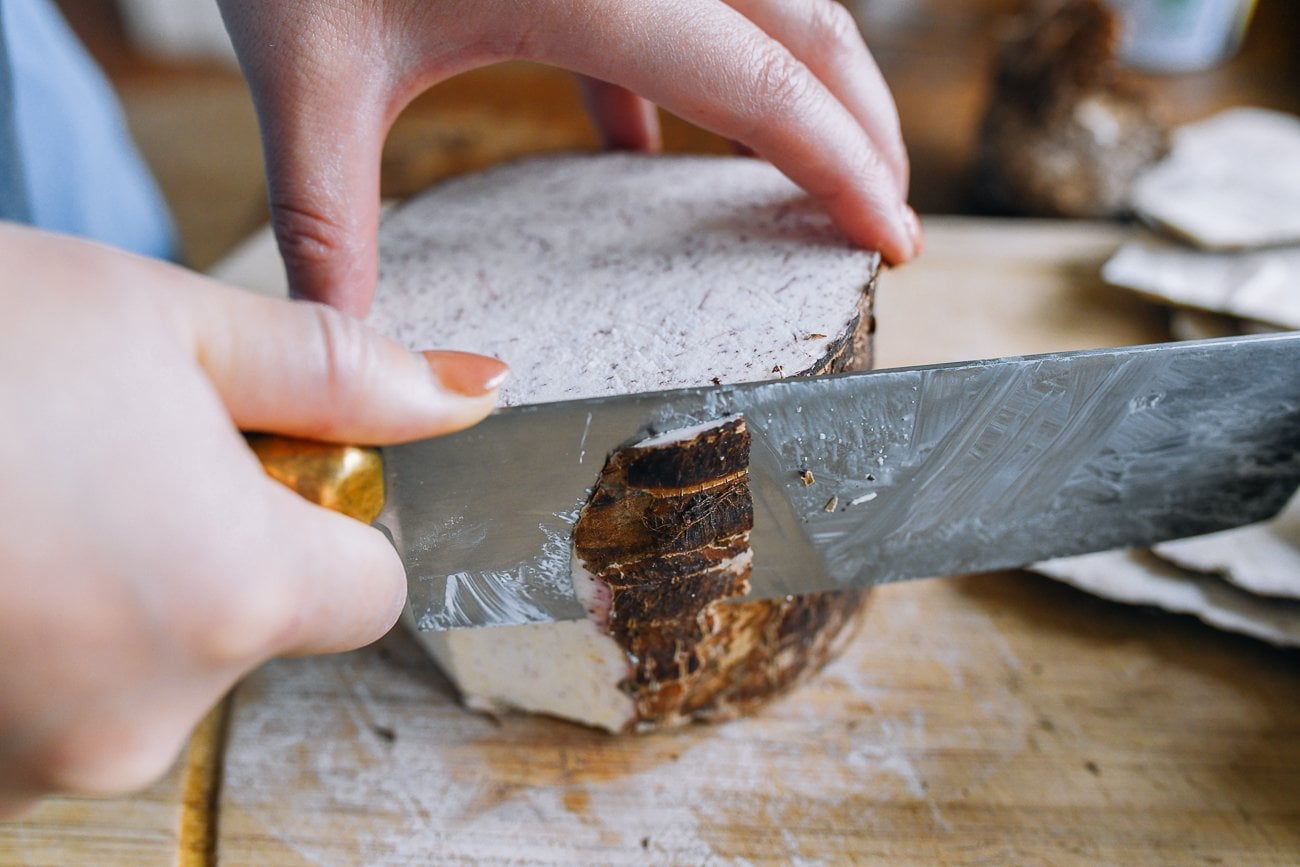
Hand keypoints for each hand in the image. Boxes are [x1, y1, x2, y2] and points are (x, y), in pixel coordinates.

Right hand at [0, 224, 505, 816]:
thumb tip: (477, 391)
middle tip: (99, 457)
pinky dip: (29, 645)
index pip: (372, 585)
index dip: (325, 514)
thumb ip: (340, 371)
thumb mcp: (166, 322)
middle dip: (208, 550)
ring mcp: (41, 766)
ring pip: (144, 671)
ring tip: (16, 498)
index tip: (252, 458)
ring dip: (108, 597)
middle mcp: (151, 714)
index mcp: (238, 596)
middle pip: (253, 630)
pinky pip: (47, 710)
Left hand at [216, 0, 919, 315]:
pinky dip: (685, 72)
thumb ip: (329, 218)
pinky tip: (642, 145)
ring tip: (814, 172)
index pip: (756, 82)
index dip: (841, 163)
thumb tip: (345, 350)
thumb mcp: (308, 70)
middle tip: (887, 212)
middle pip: (802, 25)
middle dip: (860, 122)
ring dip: (799, 87)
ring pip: (760, 1)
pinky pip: (675, 2)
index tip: (893, 238)